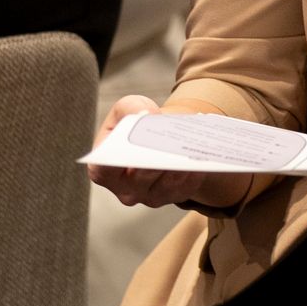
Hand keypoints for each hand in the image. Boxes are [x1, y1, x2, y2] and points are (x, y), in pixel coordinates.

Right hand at [87, 94, 232, 208]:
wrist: (158, 135)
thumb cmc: (137, 122)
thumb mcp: (127, 108)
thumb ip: (130, 108)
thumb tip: (147, 115)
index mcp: (104, 169)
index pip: (104, 170)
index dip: (116, 161)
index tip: (131, 149)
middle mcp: (125, 189)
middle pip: (139, 180)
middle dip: (154, 163)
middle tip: (168, 149)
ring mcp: (149, 197)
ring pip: (165, 187)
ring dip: (178, 170)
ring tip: (189, 153)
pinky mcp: (173, 197)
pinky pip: (184, 190)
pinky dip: (193, 175)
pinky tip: (202, 161)